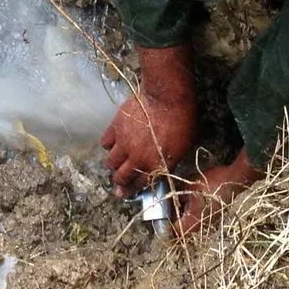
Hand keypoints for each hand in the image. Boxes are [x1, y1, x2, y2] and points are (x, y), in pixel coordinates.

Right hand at [101, 44, 196, 197]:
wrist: (168, 96)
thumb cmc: (182, 119)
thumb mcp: (183, 147)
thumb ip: (168, 161)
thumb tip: (160, 167)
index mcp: (155, 166)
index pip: (138, 185)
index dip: (131, 191)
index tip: (126, 192)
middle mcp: (137, 158)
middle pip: (120, 177)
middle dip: (120, 181)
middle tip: (119, 180)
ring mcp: (124, 143)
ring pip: (110, 162)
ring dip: (113, 164)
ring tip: (117, 160)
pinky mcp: (116, 127)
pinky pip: (105, 142)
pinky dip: (108, 145)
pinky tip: (114, 142)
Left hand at [174, 147, 263, 234]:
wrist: (233, 181)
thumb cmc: (211, 184)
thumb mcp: (190, 187)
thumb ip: (177, 196)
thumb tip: (169, 200)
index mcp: (192, 223)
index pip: (173, 230)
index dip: (165, 222)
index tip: (161, 213)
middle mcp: (200, 228)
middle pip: (181, 229)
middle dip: (174, 219)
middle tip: (168, 206)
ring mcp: (208, 224)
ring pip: (190, 225)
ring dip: (184, 216)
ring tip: (179, 203)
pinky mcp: (214, 219)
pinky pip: (199, 220)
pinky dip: (193, 214)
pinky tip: (191, 202)